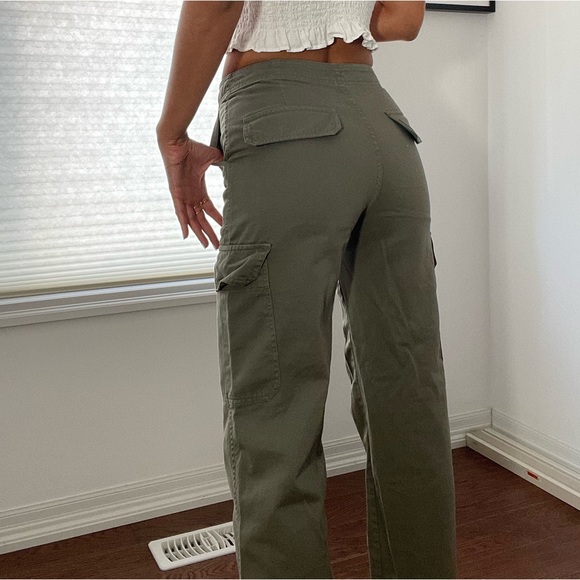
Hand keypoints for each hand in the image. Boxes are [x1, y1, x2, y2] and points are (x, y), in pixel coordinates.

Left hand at [158, 132, 223, 248]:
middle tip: (216, 245)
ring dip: (199, 233)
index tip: (224, 229)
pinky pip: (180, 212)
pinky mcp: (176, 194)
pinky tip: (187, 235)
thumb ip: (221, 161)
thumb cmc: (192, 148)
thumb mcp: (212, 157)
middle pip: (201, 220)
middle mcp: (191, 196)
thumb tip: (233, 159)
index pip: (209, 210)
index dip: (216, 220)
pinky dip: (183, 224)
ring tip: (207, 245)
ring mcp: (183, 196)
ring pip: (192, 220)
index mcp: (199, 190)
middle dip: (209, 233)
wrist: (177, 142)